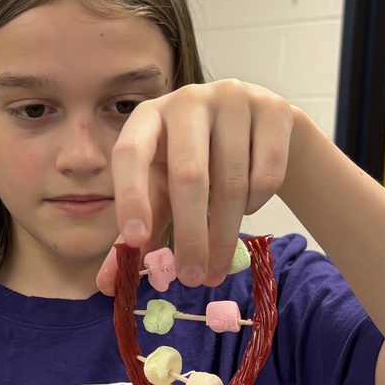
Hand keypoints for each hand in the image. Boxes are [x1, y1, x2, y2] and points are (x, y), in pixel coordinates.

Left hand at [97, 80, 293, 294]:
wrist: (257, 130)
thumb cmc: (196, 165)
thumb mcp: (161, 194)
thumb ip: (136, 235)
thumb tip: (109, 286)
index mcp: (147, 117)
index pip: (130, 153)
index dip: (131, 196)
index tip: (136, 240)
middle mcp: (187, 100)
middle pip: (188, 176)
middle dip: (190, 236)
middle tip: (193, 279)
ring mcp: (233, 99)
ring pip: (232, 182)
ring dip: (225, 234)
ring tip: (218, 264)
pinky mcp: (275, 108)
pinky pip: (267, 174)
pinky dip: (256, 204)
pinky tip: (246, 208)